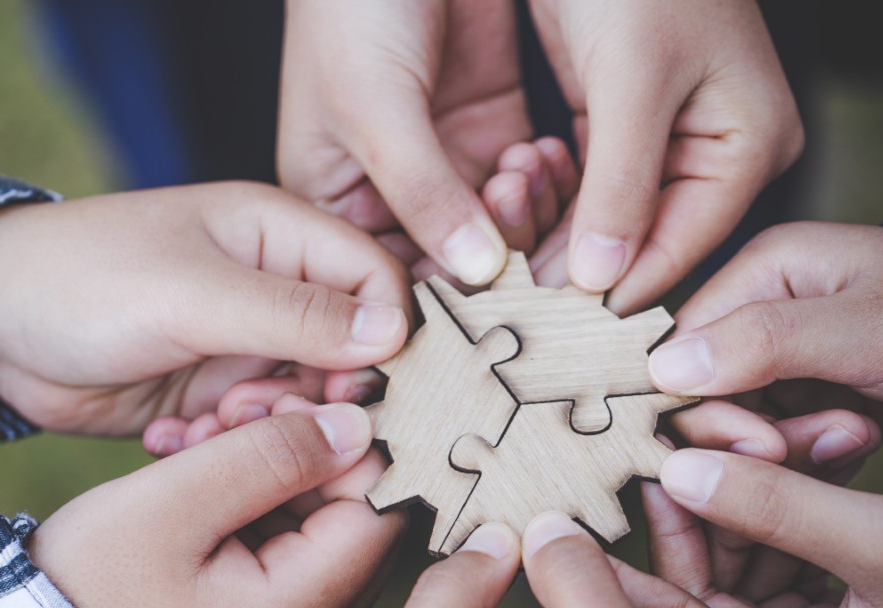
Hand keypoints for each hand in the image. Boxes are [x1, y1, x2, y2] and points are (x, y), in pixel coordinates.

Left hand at [0, 182, 409, 441]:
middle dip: (324, 397)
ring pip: (308, 400)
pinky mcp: (217, 393)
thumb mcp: (190, 293)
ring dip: (271, 426)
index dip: (391, 337)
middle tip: (269, 417)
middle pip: (354, 352)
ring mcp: (246, 344)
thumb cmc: (80, 281)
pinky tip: (178, 437)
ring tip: (211, 425)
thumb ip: (293, 313)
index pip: (379, 281)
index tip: (367, 388)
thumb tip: (394, 332)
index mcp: (281, 234)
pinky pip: (257, 429)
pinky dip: (229, 443)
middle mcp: (276, 290)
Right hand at [27, 395, 404, 607]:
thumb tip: (357, 428)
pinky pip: (285, 567)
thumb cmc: (87, 587)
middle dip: (306, 457)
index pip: (376, 512)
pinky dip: (256, 516)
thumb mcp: (174, 502)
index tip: (285, 403)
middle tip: (237, 415)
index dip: (346, 445)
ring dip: (275, 480)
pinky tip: (205, 479)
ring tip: (205, 442)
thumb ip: (272, 455)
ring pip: (317, 539)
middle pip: (352, 526)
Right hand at [280, 0, 527, 285]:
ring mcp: (446, 163)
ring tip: (525, 166)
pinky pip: (531, 179)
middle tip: (522, 230)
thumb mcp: (374, 107)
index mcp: (336, 203)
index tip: (492, 303)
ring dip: (526, 209)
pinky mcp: (490, 126)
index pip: (390, 277)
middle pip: (454, 260)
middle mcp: (392, 194)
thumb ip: (424, 193)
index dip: (441, 296)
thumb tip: (477, 271)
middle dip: (495, 253)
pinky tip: (546, 150)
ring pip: (501, 225)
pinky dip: (547, 176)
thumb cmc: (348, 7)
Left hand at [524, 0, 800, 310]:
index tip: (560, 328)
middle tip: (520, 308)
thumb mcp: (631, 79)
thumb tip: (602, 278)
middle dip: (584, 268)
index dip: (621, 288)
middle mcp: (717, 152)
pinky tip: (513, 221)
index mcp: (747, 144)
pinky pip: (589, 187)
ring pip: (611, 219)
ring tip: (506, 271)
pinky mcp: (623, 128)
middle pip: (646, 240)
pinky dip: (553, 202)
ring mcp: (670, 142)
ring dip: (560, 238)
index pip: (681, 245)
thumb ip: (620, 184)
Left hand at [645, 442, 882, 607]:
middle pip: (729, 568)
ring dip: (778, 478)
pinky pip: (806, 531)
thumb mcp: (879, 541)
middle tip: (722, 427)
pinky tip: (833, 438)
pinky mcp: (857, 589)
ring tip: (801, 425)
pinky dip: (812, 484)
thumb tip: (675, 471)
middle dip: (734, 493)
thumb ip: (773, 508)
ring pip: (767, 540)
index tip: (653, 464)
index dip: (675, 532)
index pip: (700, 607)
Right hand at [648, 223, 882, 439]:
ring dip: (790, 446)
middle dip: (758, 431)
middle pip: (705, 391)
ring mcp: (779, 355)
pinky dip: (807, 452)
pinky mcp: (800, 393)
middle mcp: (759, 308)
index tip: (762, 443)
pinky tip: (852, 445)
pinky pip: (771, 437)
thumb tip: (664, 370)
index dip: (704, 405)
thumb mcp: (866, 332)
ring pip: (738, 422)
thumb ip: (764, 344)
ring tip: (855, 438)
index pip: (681, 348)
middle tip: (828, 442)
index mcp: (763, 269)